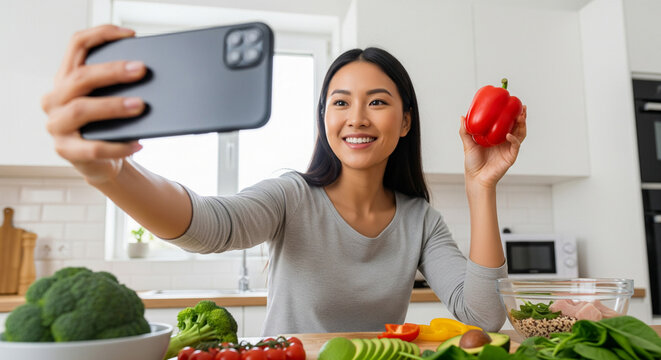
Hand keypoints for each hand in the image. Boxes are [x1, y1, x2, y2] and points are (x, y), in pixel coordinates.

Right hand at [41, 25, 146, 184]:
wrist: (103, 162)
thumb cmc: (109, 125)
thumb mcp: (111, 100)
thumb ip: (119, 85)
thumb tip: (146, 73)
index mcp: (65, 78)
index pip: (77, 45)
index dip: (102, 35)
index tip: (131, 35)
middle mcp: (55, 99)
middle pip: (80, 78)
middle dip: (112, 72)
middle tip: (141, 70)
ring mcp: (57, 125)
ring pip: (81, 110)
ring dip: (113, 106)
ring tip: (140, 106)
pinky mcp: (65, 150)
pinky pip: (93, 147)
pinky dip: (119, 145)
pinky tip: (138, 142)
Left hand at [459, 105, 526, 187]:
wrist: (476, 178)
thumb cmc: (472, 162)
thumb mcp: (467, 144)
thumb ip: (465, 131)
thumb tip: (462, 116)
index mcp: (497, 136)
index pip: (507, 122)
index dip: (511, 113)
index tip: (512, 103)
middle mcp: (505, 141)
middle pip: (517, 126)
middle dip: (521, 116)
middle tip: (522, 107)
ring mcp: (509, 148)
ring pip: (520, 134)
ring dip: (522, 125)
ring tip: (521, 116)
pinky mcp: (511, 156)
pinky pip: (515, 145)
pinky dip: (513, 139)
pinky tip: (509, 135)